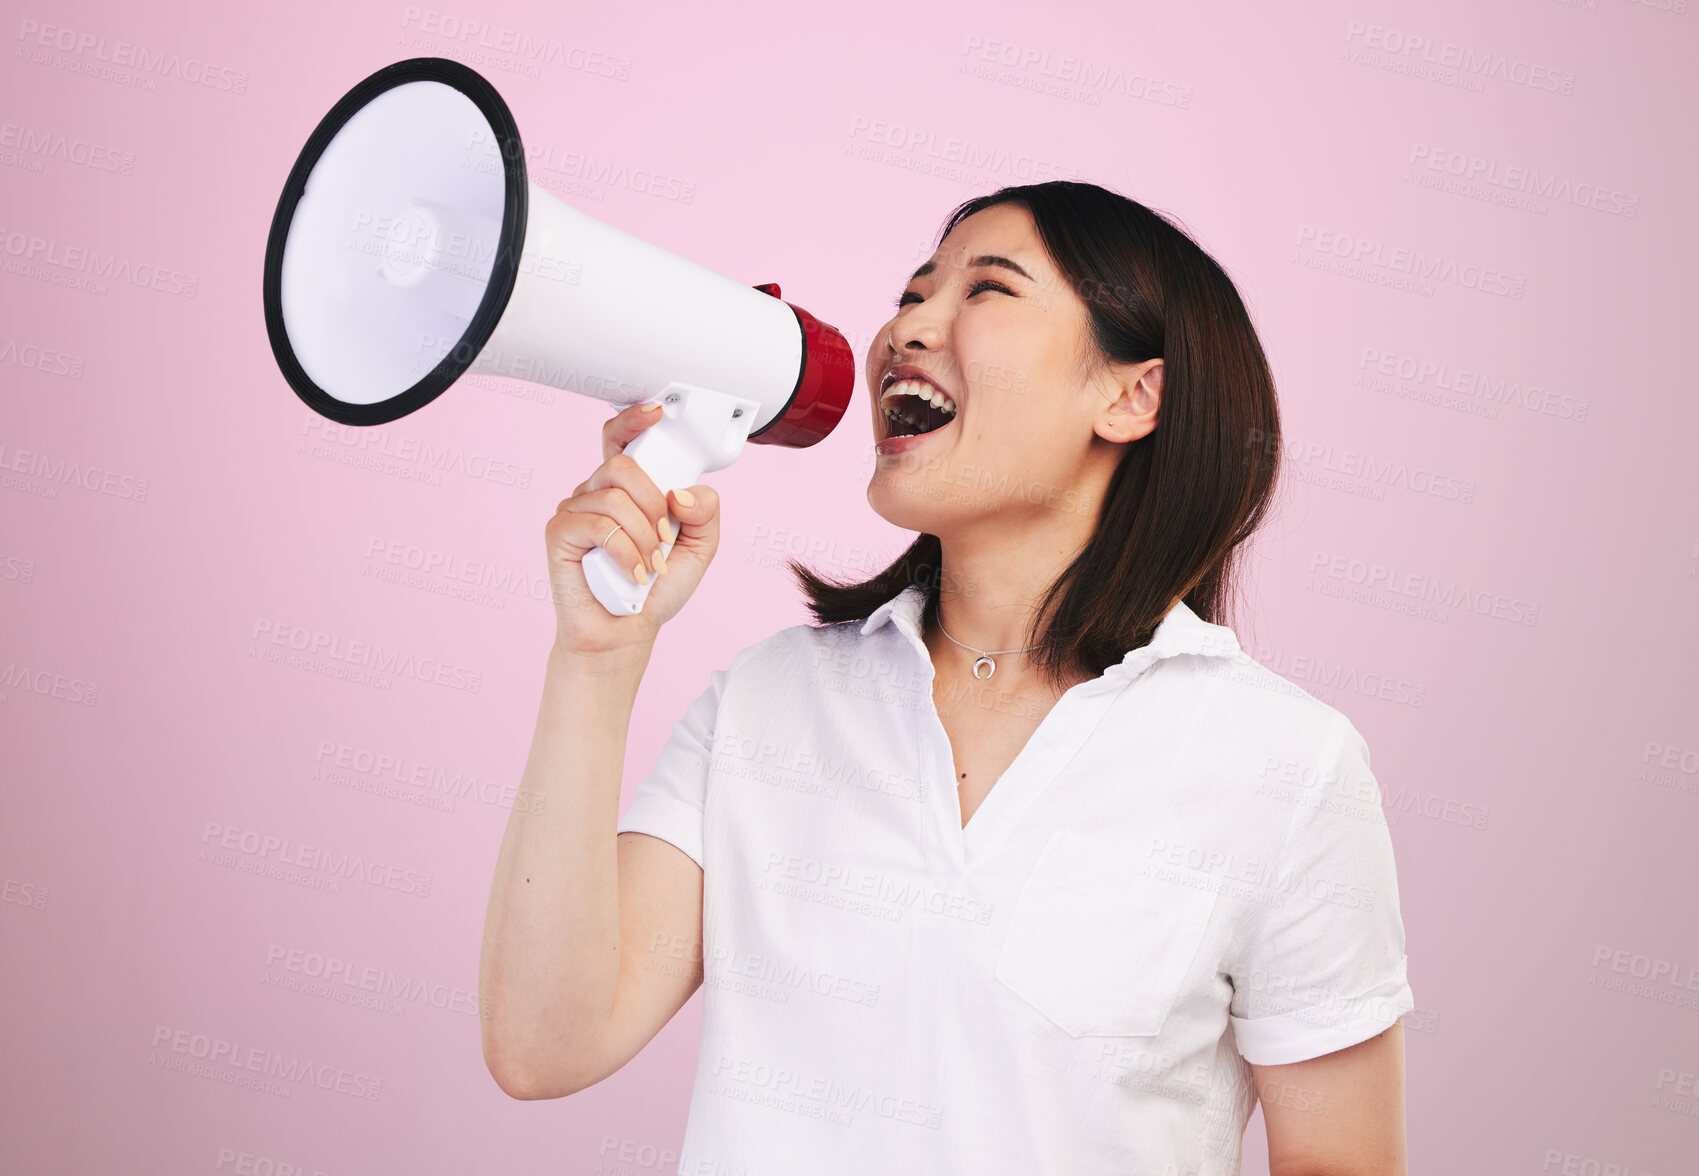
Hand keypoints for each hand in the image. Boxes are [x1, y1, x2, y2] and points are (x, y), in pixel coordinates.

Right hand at [543, 403, 720, 655]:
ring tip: (650, 566)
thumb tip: (681, 492)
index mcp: (627, 488)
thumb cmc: (656, 589)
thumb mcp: (699, 548)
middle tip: (664, 540)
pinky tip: (633, 574)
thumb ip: (706, 513)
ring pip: (615, 498)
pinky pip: (599, 526)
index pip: (621, 439)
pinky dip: (625, 554)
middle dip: (654, 505)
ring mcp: (575, 510)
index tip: (657, 413)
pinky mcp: (559, 533)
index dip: (634, 420)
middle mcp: (597, 491)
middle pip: (624, 466)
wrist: (626, 632)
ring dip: (644, 538)